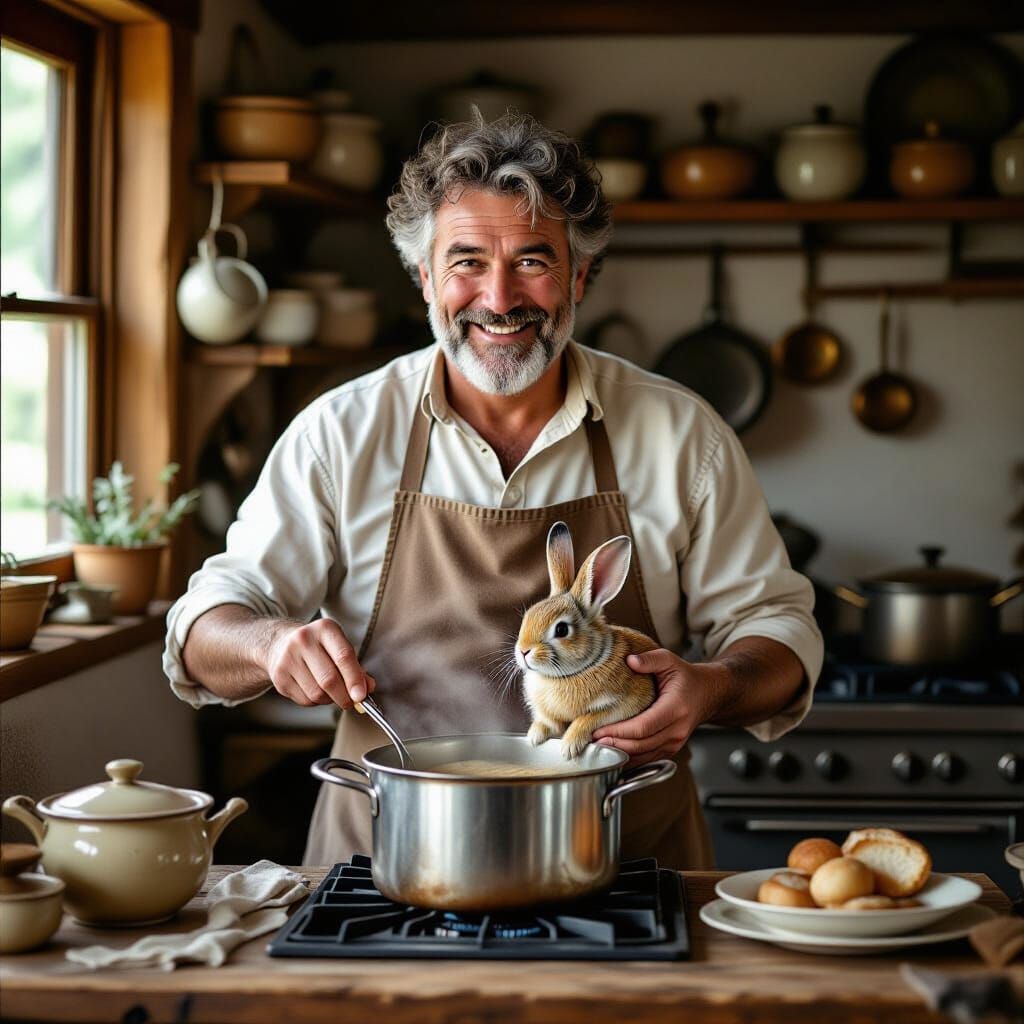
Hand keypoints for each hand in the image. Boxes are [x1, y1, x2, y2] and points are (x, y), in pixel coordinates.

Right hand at [263, 619, 375, 709]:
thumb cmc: (318, 647)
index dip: (354, 679)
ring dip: (330, 700)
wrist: (280, 644)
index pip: (343, 656)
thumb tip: (367, 688)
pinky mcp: (279, 677)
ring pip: (317, 693)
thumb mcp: (339, 647)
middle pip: (329, 679)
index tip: (362, 696)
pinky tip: (315, 690)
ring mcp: (288, 659)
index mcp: (325, 628)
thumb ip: (356, 667)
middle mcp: (304, 640)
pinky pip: (305, 700)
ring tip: (331, 692)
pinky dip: (316, 702)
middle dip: (344, 696)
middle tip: (352, 702)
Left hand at [591, 648, 722, 765]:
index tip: (598, 730)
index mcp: (676, 708)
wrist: (708, 694)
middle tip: (591, 742)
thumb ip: (650, 659)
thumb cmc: (686, 677)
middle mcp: (677, 729)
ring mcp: (675, 742)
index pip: (644, 726)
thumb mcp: (669, 660)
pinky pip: (648, 759)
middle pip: (641, 744)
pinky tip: (613, 754)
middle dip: (615, 745)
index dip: (619, 732)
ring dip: (620, 755)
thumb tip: (630, 660)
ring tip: (597, 749)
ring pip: (644, 756)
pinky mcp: (671, 749)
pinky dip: (629, 759)